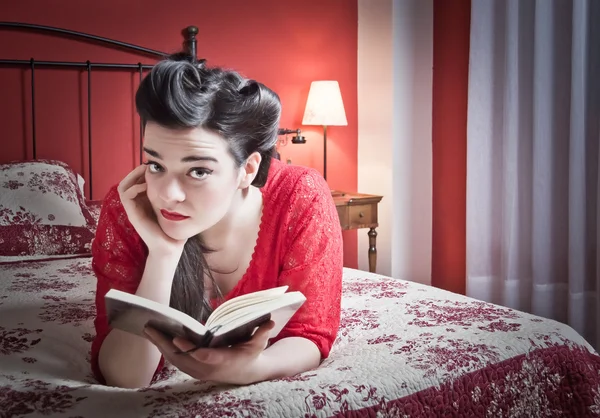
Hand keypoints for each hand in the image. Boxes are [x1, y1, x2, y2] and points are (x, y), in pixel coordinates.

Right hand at [117, 164, 185, 255]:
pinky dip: (133, 186)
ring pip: (124, 185)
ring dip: (133, 176)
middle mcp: (138, 204)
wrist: (171, 247)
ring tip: (146, 172)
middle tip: (150, 165)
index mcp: (146, 201)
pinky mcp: (132, 214)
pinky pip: (125, 195)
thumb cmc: (177, 228)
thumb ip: (177, 195)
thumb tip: (186, 177)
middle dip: (138, 170)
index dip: (144, 170)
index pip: (137, 180)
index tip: (157, 165)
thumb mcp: (178, 206)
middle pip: (129, 180)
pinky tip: (147, 185)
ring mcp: (133, 209)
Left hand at [143, 321, 274, 385]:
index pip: (204, 357)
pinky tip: (155, 336)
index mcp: (222, 361)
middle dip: (164, 343)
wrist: (245, 373)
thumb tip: (271, 322)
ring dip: (160, 345)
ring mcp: (198, 371)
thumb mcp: (258, 344)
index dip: (191, 349)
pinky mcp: (192, 370)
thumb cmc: (251, 354)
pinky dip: (164, 349)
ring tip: (148, 329)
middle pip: (181, 358)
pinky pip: (174, 360)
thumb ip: (262, 333)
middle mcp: (207, 368)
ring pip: (174, 360)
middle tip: (150, 327)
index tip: (178, 340)